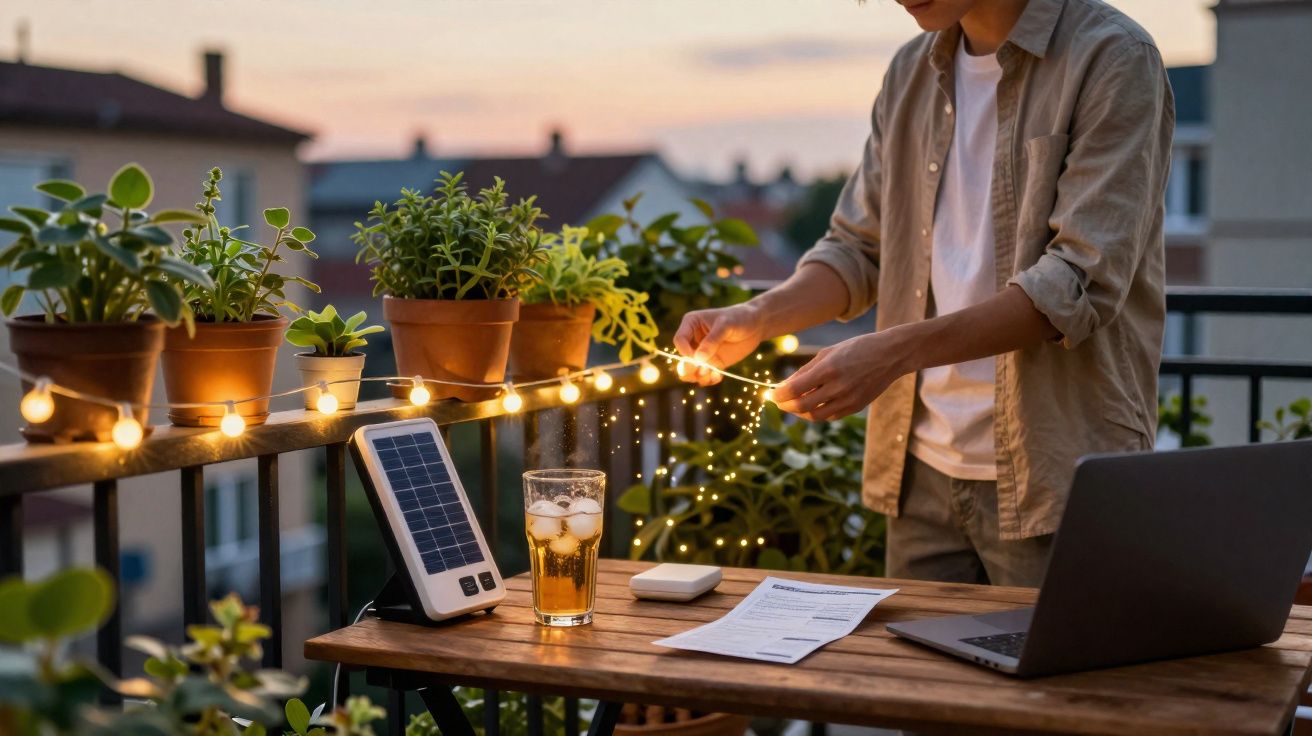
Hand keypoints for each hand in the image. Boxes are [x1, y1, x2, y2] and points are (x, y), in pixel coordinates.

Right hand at [673, 304, 766, 385]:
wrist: (755, 325)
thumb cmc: (739, 318)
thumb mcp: (726, 325)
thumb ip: (712, 340)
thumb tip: (698, 358)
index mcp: (691, 324)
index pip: (679, 340)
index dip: (686, 351)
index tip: (699, 357)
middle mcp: (693, 340)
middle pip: (682, 358)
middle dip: (689, 368)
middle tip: (702, 371)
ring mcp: (702, 353)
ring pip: (691, 370)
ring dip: (699, 377)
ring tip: (712, 375)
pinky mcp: (713, 363)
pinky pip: (705, 376)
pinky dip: (709, 379)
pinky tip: (718, 377)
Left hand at [772, 331, 908, 420]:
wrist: (890, 355)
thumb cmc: (857, 348)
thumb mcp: (828, 352)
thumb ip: (806, 370)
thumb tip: (784, 385)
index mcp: (829, 369)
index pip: (794, 389)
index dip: (778, 395)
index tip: (771, 394)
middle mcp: (838, 387)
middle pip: (801, 406)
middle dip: (785, 405)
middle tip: (778, 401)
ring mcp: (848, 399)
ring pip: (815, 415)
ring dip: (799, 412)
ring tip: (793, 404)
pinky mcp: (856, 407)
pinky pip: (829, 416)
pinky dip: (816, 413)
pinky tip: (811, 405)